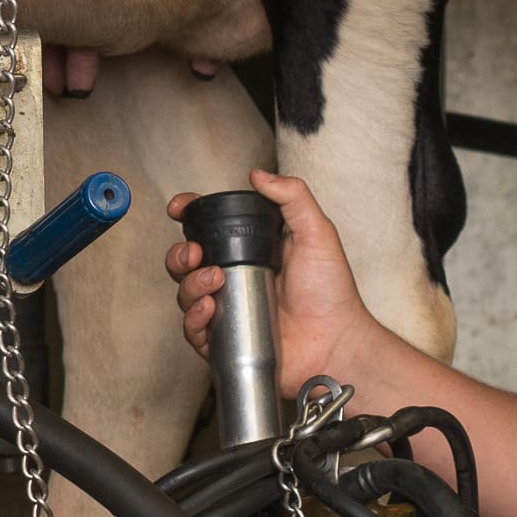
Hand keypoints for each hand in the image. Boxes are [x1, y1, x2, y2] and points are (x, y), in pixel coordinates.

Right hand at [164, 171, 390, 398]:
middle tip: (194, 253)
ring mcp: (228, 310)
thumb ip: (293, 197)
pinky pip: (194, 331)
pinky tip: (209, 308)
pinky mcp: (225, 342)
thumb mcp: (317, 233)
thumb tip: (258, 174)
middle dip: (180, 254)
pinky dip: (193, 318)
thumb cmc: (332, 292)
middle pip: (187, 262)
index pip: (209, 230)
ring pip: (186, 294)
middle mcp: (235, 279)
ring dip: (189, 284)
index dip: (189, 217)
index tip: (179, 209)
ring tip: (213, 280)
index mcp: (251, 251)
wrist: (336, 341)